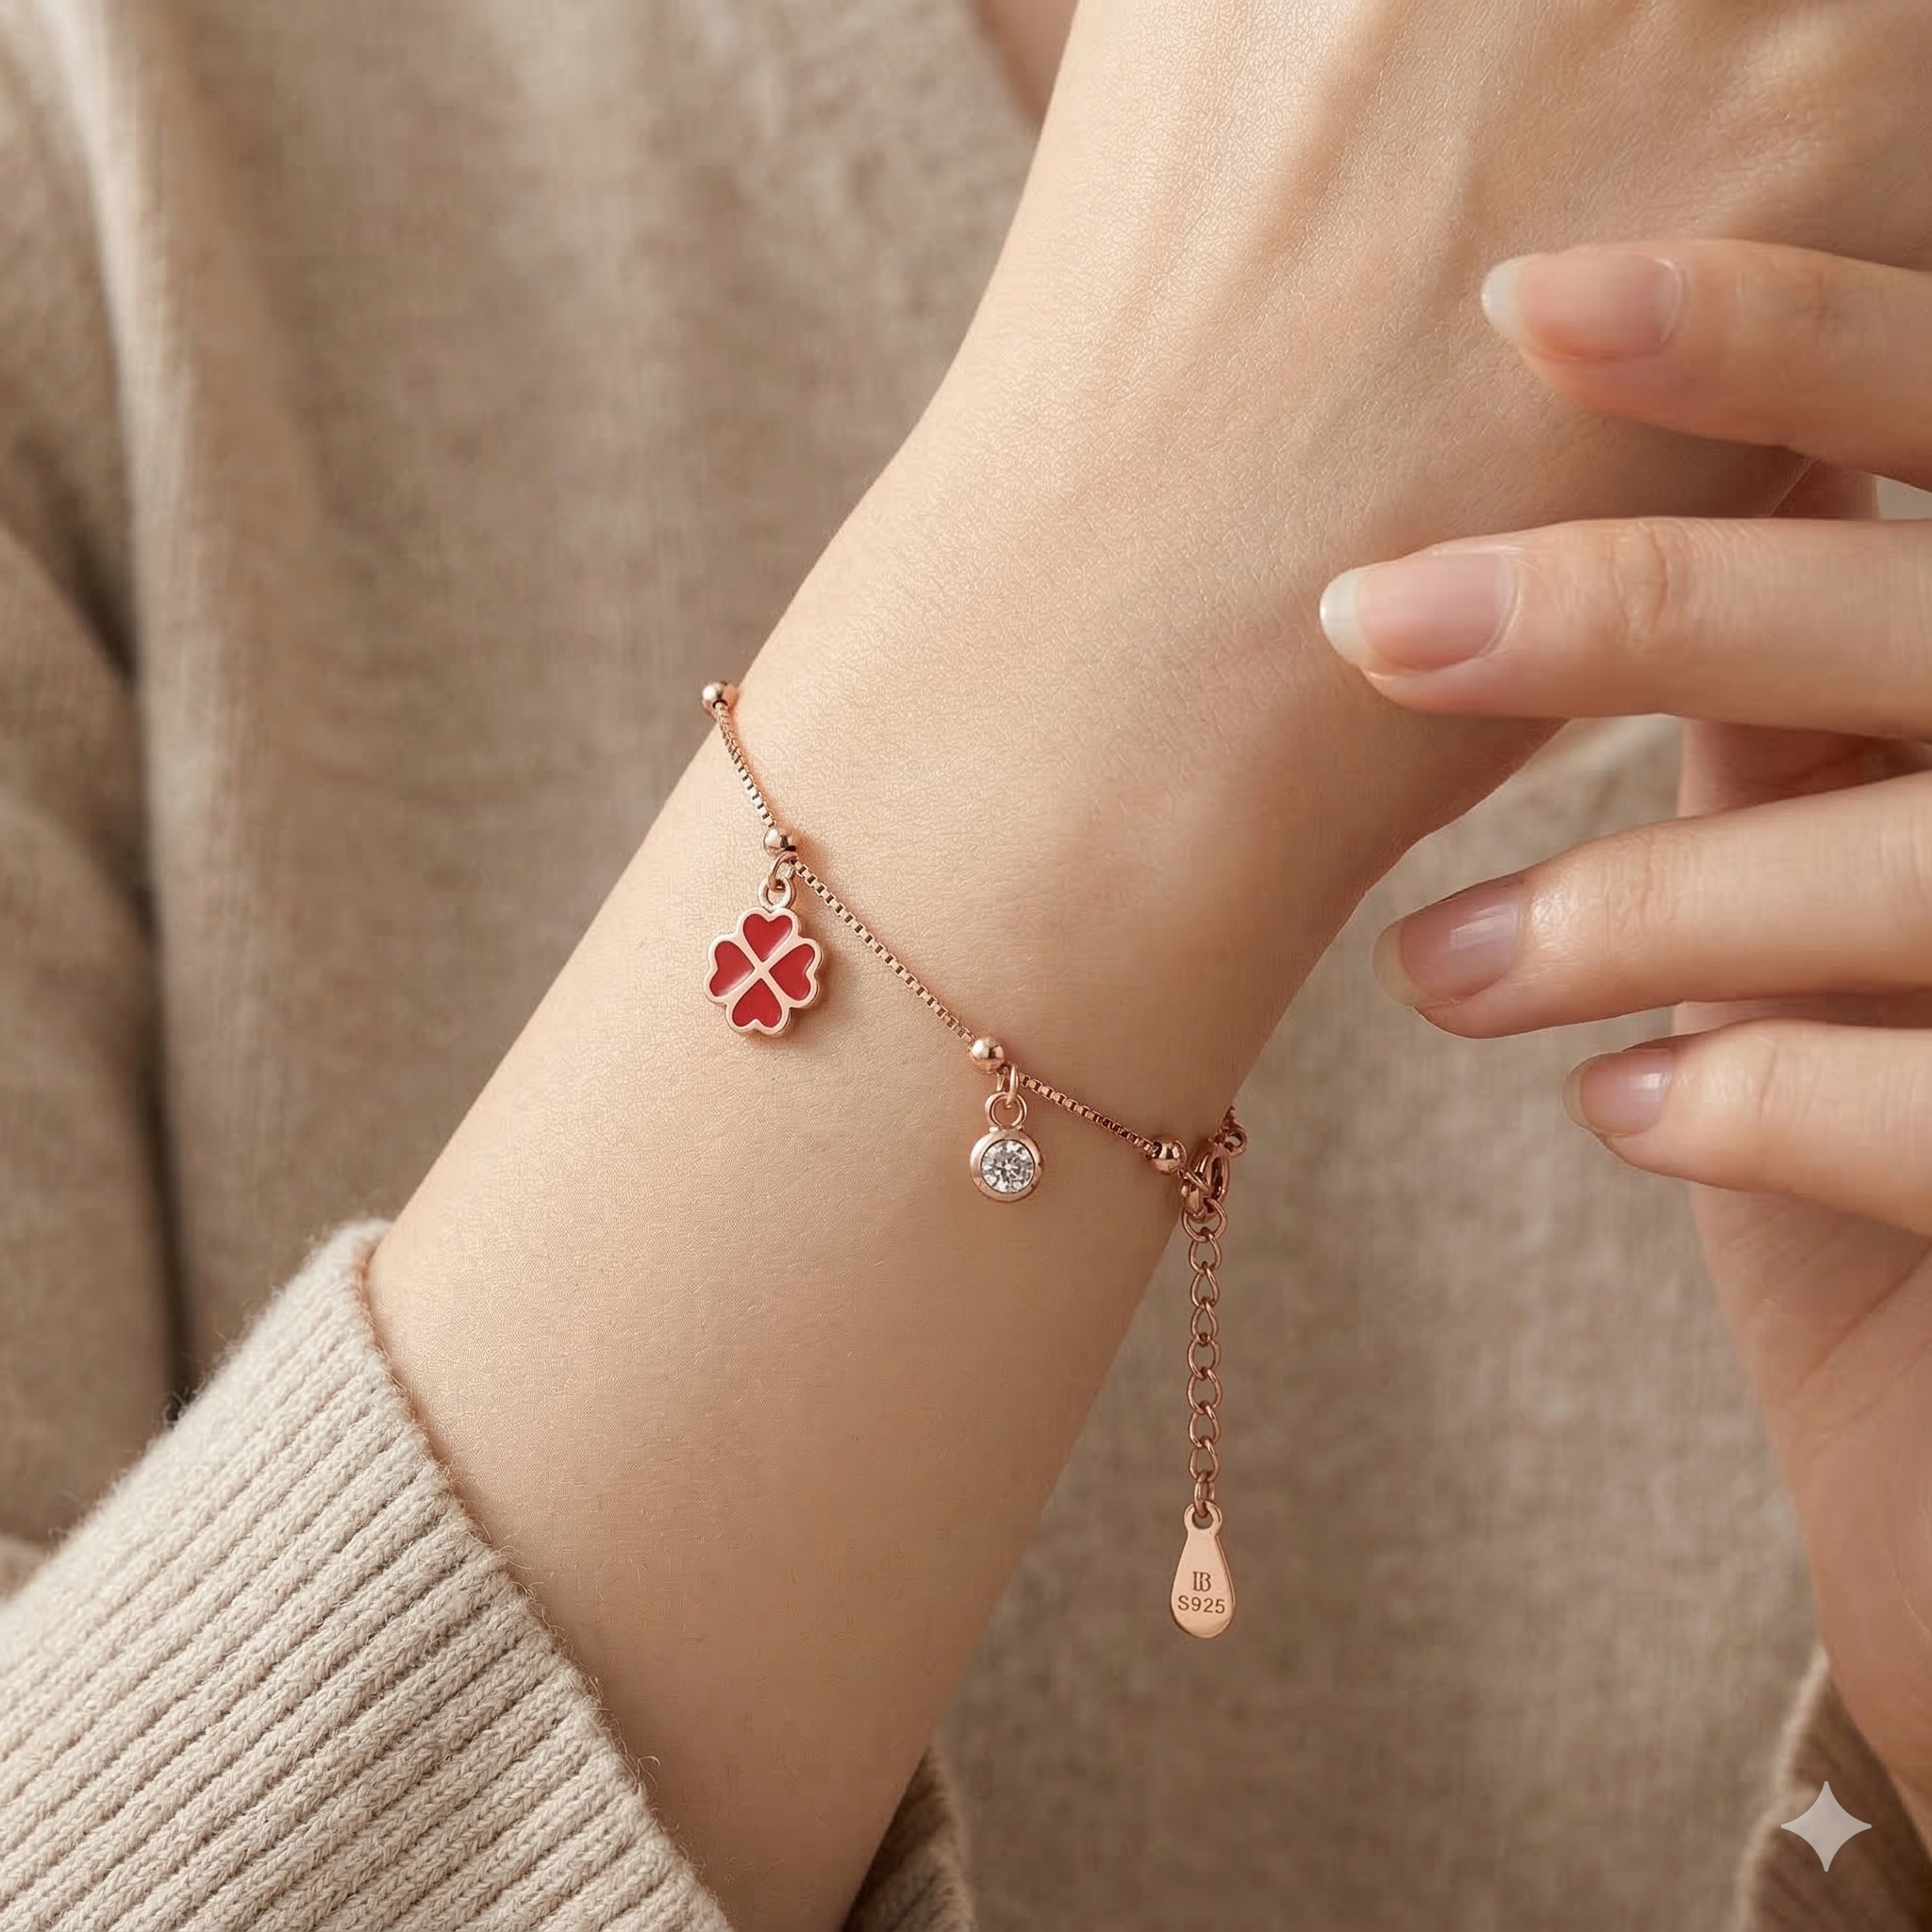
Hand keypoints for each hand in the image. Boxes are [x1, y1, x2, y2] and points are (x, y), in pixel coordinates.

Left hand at [1318, 238, 1931, 1835]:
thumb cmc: (1900, 1122)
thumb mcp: (1855, 872)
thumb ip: (1808, 703)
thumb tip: (1653, 491)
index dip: (1780, 335)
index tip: (1522, 304)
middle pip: (1902, 625)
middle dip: (1618, 607)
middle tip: (1366, 623)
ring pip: (1893, 869)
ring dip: (1615, 905)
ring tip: (1430, 969)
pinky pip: (1920, 1108)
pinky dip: (1737, 1099)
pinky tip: (1619, 1113)